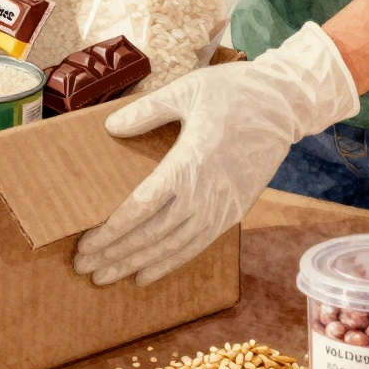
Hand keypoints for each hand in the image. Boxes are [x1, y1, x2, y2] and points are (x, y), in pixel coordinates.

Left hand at [73, 23, 359, 286]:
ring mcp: (221, 207)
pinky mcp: (234, 212)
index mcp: (187, 165)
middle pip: (151, 235)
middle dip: (115, 254)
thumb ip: (146, 112)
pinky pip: (197, 245)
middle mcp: (203, 195)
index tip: (86, 244)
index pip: (140, 208)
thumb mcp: (185, 91)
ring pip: (173, 247)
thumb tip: (110, 127)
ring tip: (107, 277)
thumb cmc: (233, 93)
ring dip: (138, 264)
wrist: (284, 105)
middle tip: (84, 268)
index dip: (111, 231)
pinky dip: (170, 263)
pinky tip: (147, 274)